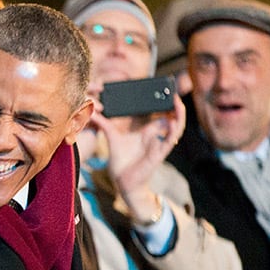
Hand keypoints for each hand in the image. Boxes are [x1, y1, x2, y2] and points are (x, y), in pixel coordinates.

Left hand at [92, 92, 185, 220]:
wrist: (122, 182)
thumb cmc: (120, 161)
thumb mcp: (111, 138)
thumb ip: (103, 123)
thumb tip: (92, 111)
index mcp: (145, 130)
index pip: (157, 112)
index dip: (161, 101)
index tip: (160, 87)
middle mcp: (154, 135)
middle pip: (169, 116)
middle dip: (173, 104)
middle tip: (172, 90)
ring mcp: (159, 143)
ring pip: (175, 126)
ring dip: (178, 114)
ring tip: (177, 102)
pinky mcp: (159, 153)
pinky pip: (170, 141)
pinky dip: (173, 131)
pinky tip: (173, 122)